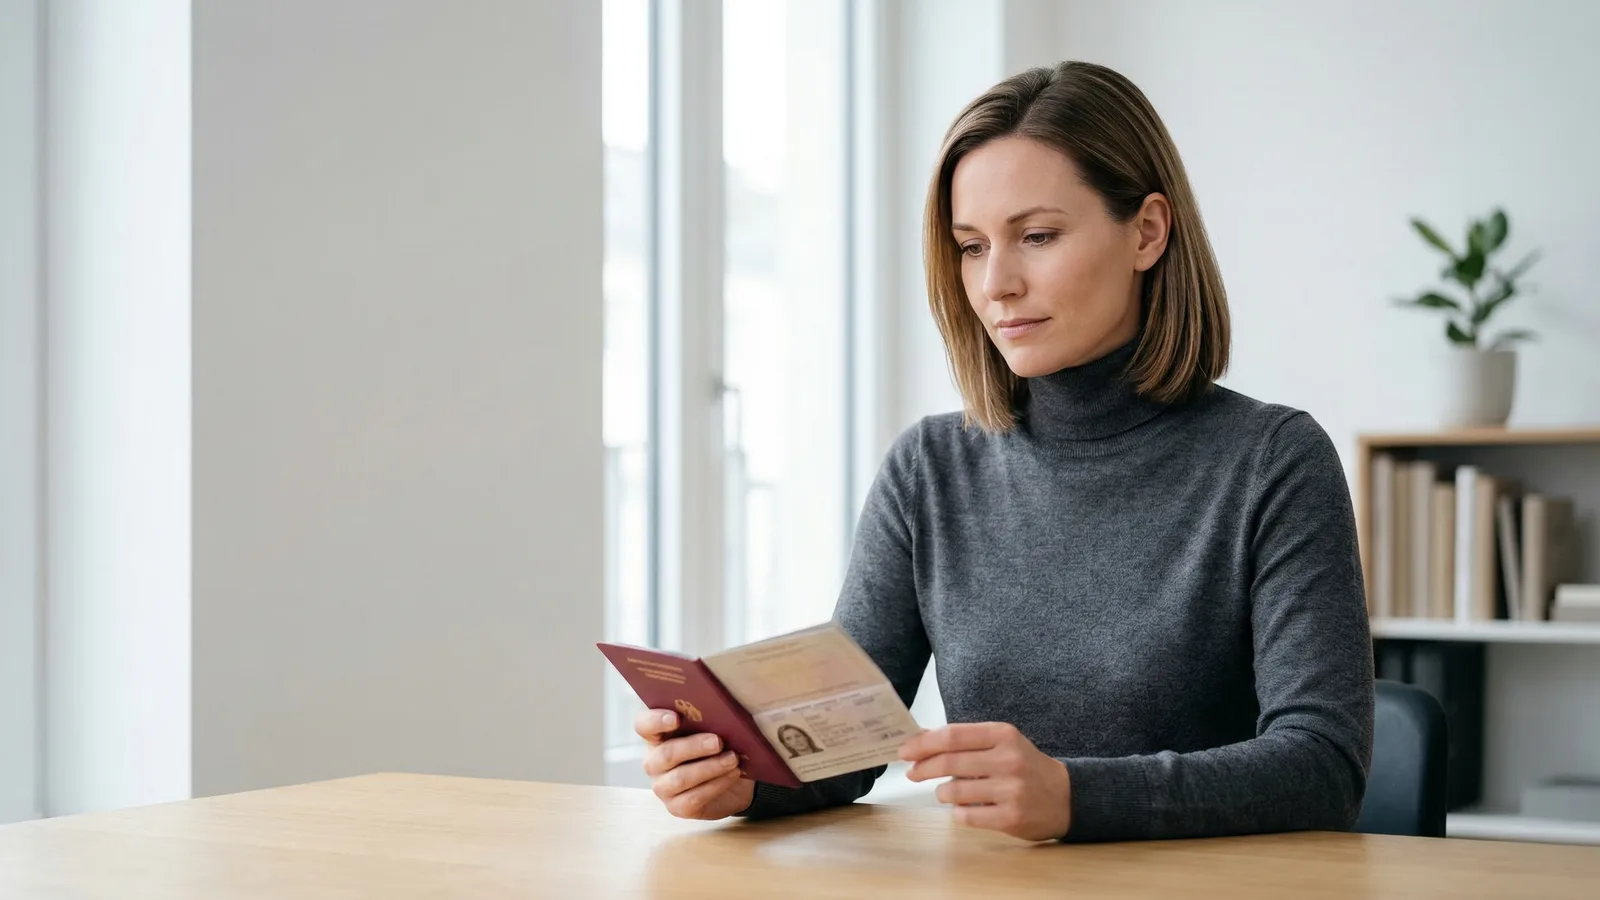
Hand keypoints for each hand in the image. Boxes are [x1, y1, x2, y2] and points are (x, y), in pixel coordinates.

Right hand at [635, 708, 755, 819]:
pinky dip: (717, 784)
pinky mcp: (677, 807)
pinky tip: (733, 774)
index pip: (644, 725)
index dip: (656, 721)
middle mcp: (654, 762)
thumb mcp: (709, 733)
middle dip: (694, 747)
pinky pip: (694, 797)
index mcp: (656, 737)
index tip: (676, 718)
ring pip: (681, 778)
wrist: (730, 785)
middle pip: (666, 753)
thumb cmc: (714, 752)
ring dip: (710, 767)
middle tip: (718, 742)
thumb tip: (720, 714)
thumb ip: (705, 722)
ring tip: (732, 759)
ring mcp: (663, 787)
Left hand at [900, 722, 1071, 840]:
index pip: (953, 736)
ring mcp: (1011, 790)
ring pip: (954, 792)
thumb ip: (964, 740)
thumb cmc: (1024, 766)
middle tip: (913, 773)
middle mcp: (1008, 760)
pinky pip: (966, 816)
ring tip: (946, 792)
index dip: (923, 744)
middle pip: (949, 762)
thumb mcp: (1001, 743)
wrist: (1064, 796)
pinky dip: (958, 813)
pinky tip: (964, 808)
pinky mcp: (1011, 817)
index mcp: (1003, 735)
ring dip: (942, 793)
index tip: (905, 751)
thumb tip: (920, 738)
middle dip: (923, 768)